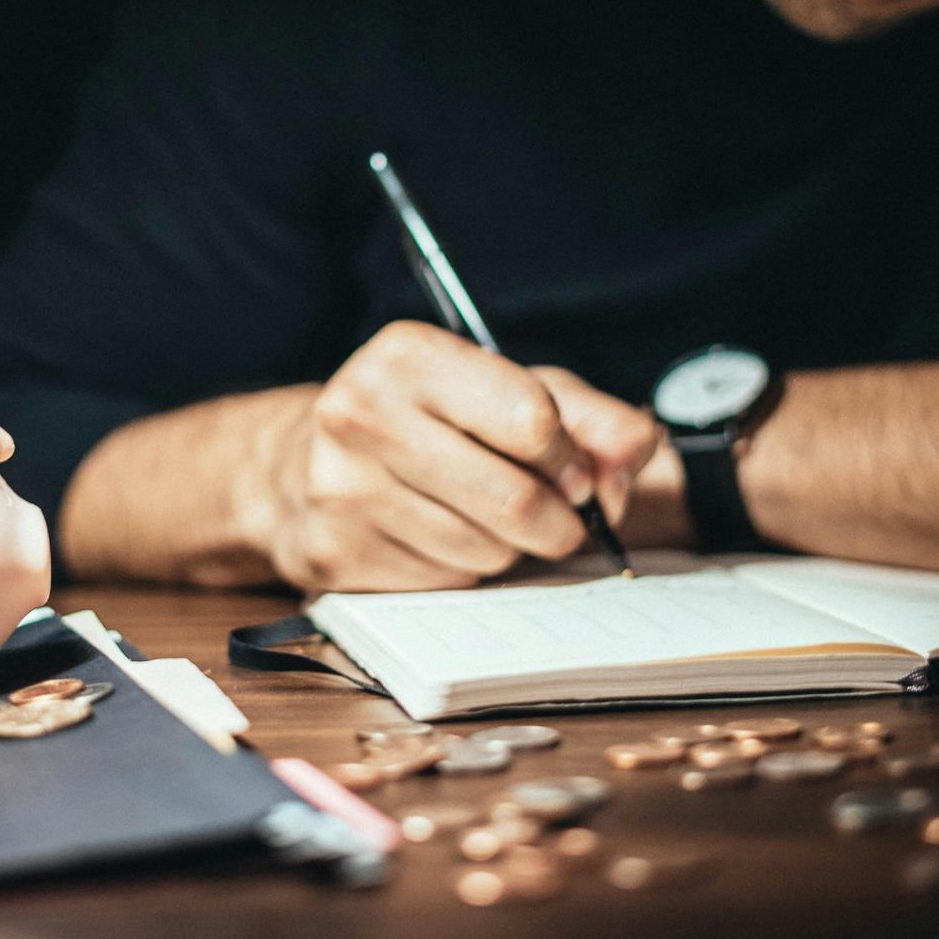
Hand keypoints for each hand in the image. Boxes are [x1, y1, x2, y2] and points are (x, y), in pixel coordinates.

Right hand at [266, 321, 659, 591]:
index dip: (571, 458)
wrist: (301, 463)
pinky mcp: (335, 552)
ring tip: (486, 516)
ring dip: (511, 548)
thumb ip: (589, 416)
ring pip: (486, 550)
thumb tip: (637, 450)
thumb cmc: (429, 420)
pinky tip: (439, 536)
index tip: (572, 470)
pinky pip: (446, 582)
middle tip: (559, 515)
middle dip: (558, 521)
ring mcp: (342, 487)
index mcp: (409, 355)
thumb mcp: (511, 392)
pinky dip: (464, 569)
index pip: (532, 420)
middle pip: (514, 500)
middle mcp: (362, 413)